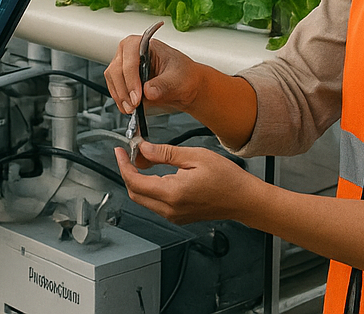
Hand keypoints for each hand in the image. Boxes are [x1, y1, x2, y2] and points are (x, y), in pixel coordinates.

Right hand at [105, 34, 199, 117]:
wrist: (185, 85)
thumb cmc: (182, 74)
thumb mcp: (177, 79)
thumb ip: (163, 84)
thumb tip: (148, 91)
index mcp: (143, 43)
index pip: (130, 58)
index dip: (131, 78)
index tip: (137, 96)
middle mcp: (130, 52)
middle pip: (116, 69)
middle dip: (124, 90)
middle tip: (134, 105)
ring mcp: (125, 65)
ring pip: (112, 79)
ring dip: (120, 96)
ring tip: (132, 108)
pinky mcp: (123, 79)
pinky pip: (115, 89)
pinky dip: (120, 100)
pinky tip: (129, 107)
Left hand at [114, 141, 255, 224]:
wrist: (244, 199)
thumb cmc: (226, 178)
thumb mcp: (194, 156)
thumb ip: (165, 153)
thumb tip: (144, 148)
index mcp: (173, 193)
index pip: (135, 182)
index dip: (123, 165)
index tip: (119, 151)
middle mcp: (171, 209)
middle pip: (135, 193)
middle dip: (127, 172)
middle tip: (128, 153)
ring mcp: (175, 215)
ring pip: (144, 199)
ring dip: (138, 180)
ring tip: (143, 159)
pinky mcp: (179, 217)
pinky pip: (155, 203)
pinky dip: (149, 187)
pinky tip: (156, 172)